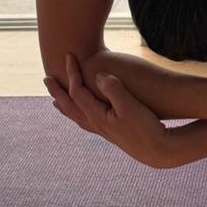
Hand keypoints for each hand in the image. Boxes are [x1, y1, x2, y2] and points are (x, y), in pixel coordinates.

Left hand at [44, 52, 174, 168]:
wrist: (159, 151)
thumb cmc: (146, 127)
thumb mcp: (130, 105)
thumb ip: (113, 89)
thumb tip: (98, 76)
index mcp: (97, 116)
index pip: (76, 92)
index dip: (71, 73)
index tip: (69, 56)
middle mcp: (96, 124)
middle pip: (69, 106)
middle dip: (58, 92)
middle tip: (47, 79)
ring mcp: (103, 130)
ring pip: (77, 117)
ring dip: (65, 106)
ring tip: (56, 101)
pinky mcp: (112, 133)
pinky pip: (87, 122)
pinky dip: (79, 115)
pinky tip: (84, 116)